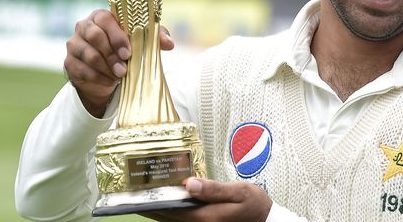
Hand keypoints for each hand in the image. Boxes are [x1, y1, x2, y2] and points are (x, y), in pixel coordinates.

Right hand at [64, 9, 174, 116]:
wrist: (108, 75)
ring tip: (120, 75)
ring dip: (106, 67)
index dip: (117, 36)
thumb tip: (169, 43)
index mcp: (101, 16)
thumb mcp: (141, 42)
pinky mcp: (69, 63)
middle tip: (124, 68)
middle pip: (94, 36)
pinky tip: (109, 81)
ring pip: (87, 54)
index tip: (129, 53)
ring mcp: (74, 45)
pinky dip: (98, 77)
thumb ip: (155, 37)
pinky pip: (82, 70)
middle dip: (111, 54)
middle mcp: (84, 27)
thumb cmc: (126, 50)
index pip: (106, 19)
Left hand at [143, 178, 271, 221]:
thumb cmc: (255, 205)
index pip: (172, 210)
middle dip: (152, 206)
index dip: (154, 203)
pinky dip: (172, 213)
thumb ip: (214, 189)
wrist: (267, 220)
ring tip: (147, 196)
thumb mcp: (240, 192)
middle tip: (134, 194)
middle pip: (168, 217)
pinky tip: (167, 203)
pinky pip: (182, 220)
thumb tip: (189, 184)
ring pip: (173, 220)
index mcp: (206, 217)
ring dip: (160, 210)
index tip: (137, 194)